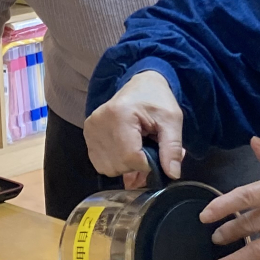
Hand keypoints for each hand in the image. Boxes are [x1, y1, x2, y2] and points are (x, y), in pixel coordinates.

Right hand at [83, 71, 183, 186]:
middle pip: (119, 165)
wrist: (141, 85)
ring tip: (137, 148)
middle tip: (149, 149)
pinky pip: (101, 164)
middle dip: (138, 165)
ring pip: (109, 168)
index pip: (131, 157)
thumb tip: (172, 174)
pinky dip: (116, 163)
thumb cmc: (157, 100)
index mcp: (120, 115)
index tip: (158, 155)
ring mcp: (90, 129)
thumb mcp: (172, 120)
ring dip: (126, 166)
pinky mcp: (88, 134)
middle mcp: (99, 123)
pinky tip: (125, 149)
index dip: (148, 165)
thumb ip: (172, 148)